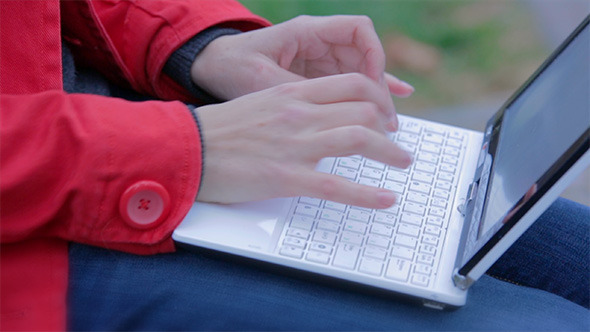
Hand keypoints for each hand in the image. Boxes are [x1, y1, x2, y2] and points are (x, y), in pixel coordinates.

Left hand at [191, 15, 413, 129]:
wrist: (212, 69)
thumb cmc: (232, 68)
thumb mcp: (262, 82)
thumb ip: (298, 92)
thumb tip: (332, 114)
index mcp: (307, 32)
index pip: (358, 30)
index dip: (373, 54)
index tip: (374, 86)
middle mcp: (318, 43)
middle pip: (364, 56)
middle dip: (378, 86)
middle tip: (386, 120)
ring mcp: (318, 60)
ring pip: (359, 74)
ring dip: (375, 98)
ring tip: (389, 125)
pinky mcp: (315, 78)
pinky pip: (348, 84)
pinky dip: (367, 96)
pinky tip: (391, 106)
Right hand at [195, 74, 411, 208]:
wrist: (187, 148)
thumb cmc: (220, 130)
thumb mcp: (261, 102)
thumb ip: (294, 105)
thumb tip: (321, 114)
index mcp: (292, 92)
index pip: (353, 84)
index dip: (379, 97)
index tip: (385, 114)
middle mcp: (299, 113)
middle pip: (363, 109)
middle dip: (389, 125)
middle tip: (396, 140)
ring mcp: (295, 145)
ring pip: (359, 138)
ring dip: (390, 152)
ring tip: (403, 162)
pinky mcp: (286, 177)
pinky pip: (337, 185)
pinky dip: (367, 194)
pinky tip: (386, 198)